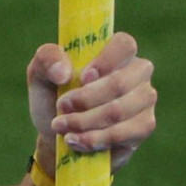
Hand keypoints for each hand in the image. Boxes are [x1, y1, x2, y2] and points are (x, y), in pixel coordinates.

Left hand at [26, 32, 156, 172]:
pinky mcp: (144, 125)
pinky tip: (75, 140)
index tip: (82, 78)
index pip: (124, 44)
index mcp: (114, 52)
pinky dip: (94, 139)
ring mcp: (144, 98)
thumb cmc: (53, 96)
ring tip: (60, 126)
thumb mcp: (40, 74)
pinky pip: (124, 134)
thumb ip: (47, 60)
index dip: (104, 61)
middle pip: (119, 83)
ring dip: (83, 122)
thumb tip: (63, 72)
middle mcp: (136, 72)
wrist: (58, 134)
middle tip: (61, 107)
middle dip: (84, 100)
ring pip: (119, 111)